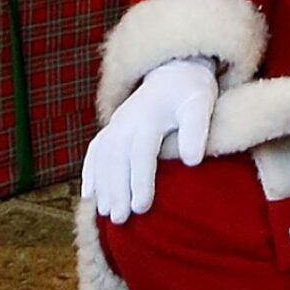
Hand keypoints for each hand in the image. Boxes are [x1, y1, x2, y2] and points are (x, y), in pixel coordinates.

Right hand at [82, 57, 217, 223]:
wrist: (176, 70)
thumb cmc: (192, 93)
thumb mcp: (201, 104)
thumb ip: (197, 130)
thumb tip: (192, 161)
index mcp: (149, 117)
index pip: (141, 153)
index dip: (140, 181)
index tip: (142, 208)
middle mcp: (127, 121)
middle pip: (117, 159)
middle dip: (117, 190)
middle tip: (120, 219)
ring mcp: (117, 124)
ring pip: (103, 158)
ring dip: (102, 186)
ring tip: (106, 213)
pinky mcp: (112, 128)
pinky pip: (95, 151)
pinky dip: (89, 172)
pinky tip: (88, 194)